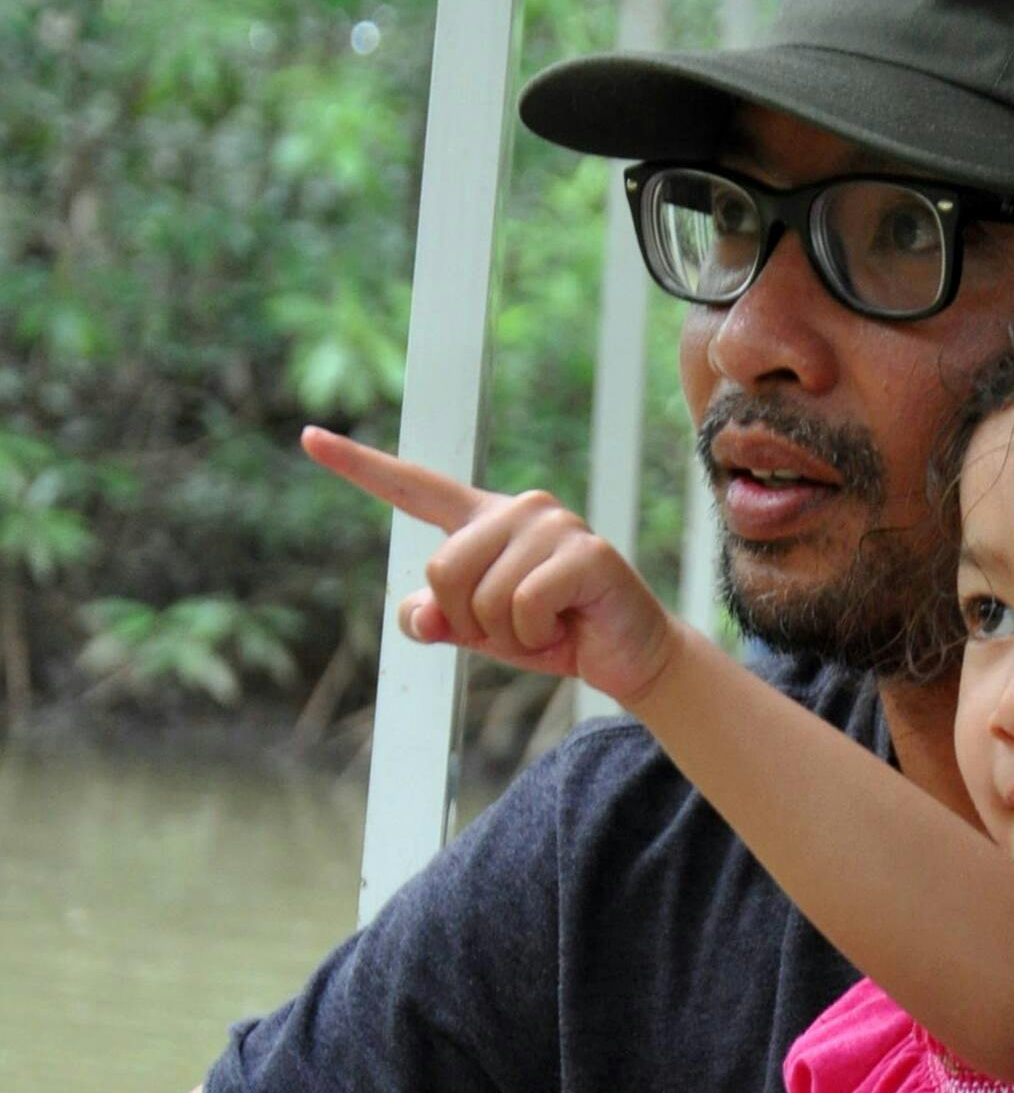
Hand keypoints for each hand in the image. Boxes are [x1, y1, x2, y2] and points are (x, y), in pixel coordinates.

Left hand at [302, 428, 677, 713]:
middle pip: (441, 569)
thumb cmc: (550, 633)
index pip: (414, 487)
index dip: (358, 465)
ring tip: (546, 626)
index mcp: (482, 519)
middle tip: (516, 629)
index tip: (308, 436)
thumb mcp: (479, 632)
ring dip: (508, 635)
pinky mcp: (584, 551)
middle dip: (469, 621)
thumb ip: (440, 620)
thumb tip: (419, 615)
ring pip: (482, 596)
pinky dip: (536, 637)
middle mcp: (516, 508)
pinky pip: (522, 606)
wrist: (626, 656)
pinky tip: (567, 626)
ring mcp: (552, 524)